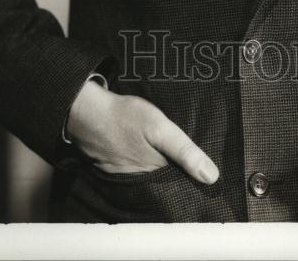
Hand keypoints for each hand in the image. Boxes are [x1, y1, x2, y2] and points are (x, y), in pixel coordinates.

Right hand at [66, 79, 219, 183]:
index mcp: (155, 173)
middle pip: (166, 183)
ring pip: (151, 179)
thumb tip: (211, 177)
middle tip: (195, 169)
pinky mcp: (115, 170)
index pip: (181, 185)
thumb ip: (184, 151)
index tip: (210, 182)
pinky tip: (150, 156)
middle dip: (180, 178)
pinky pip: (136, 173)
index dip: (194, 182)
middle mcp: (140, 181)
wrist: (86, 113)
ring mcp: (126, 177)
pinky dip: (144, 167)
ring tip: (176, 163)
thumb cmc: (124, 117)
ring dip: (162, 173)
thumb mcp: (159, 128)